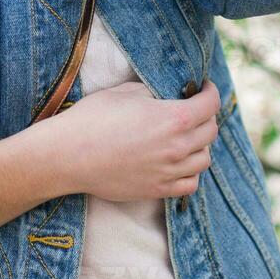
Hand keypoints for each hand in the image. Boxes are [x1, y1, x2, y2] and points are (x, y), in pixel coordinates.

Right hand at [46, 79, 219, 201]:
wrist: (68, 155)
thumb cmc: (93, 118)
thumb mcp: (127, 92)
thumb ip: (156, 93)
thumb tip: (169, 94)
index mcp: (173, 118)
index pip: (210, 104)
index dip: (211, 92)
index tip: (205, 88)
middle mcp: (177, 147)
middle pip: (210, 132)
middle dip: (206, 116)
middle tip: (195, 110)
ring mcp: (168, 172)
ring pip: (204, 159)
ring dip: (200, 146)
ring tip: (187, 137)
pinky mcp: (157, 190)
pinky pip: (190, 184)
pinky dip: (190, 172)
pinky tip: (179, 163)